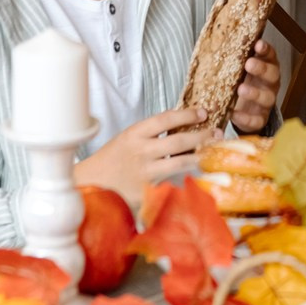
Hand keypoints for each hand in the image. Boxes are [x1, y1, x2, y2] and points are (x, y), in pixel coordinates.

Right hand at [75, 106, 219, 207]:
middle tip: (216, 133)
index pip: (166, 119)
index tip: (204, 112)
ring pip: (179, 164)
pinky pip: (171, 184)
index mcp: (134, 134)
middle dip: (201, 136)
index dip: (187, 114)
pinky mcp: (146, 192)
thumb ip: (150, 134)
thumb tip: (181, 126)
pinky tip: (198, 177)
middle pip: (177, 141)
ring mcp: (144, 173)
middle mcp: (140, 151)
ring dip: (198, 158)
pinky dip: (184, 181)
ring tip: (211, 153)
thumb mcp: (127, 139)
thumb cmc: (112, 160)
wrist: (90, 184)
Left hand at [231, 39, 279, 132]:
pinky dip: (245, 117)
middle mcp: (270, 84)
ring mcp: (266, 102)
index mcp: (267, 67)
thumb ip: (233, 58)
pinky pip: (255, 120)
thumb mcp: (238, 68)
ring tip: (241, 89)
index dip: (265, 50)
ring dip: (254, 93)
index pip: (270, 55)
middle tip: (249, 64)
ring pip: (266, 98)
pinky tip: (234, 113)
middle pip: (272, 74)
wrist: (243, 110)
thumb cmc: (239, 82)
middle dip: (261, 68)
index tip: (258, 44)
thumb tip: (213, 41)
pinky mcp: (259, 119)